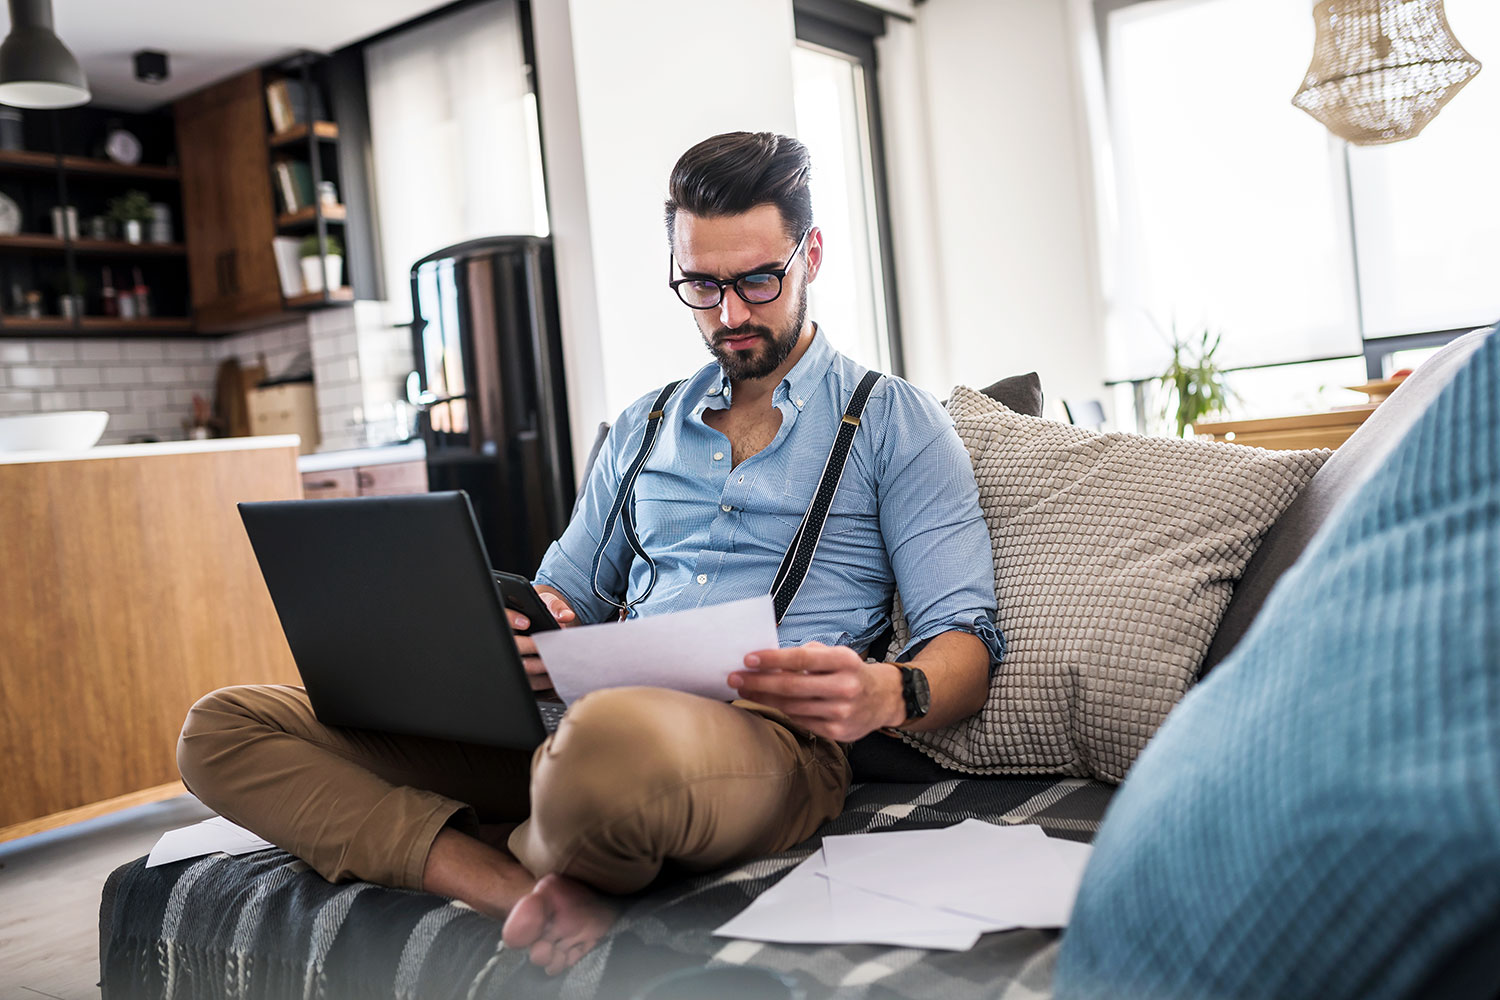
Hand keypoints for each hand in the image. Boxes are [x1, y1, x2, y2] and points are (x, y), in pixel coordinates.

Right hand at [508, 590, 577, 691]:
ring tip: (558, 661)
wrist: (536, 626)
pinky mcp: (518, 672)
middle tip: (551, 648)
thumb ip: (555, 607)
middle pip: (511, 644)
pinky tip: (556, 675)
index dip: (512, 619)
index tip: (527, 623)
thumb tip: (566, 615)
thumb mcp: (545, 603)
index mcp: (508, 616)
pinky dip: (543, 680)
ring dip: (540, 665)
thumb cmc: (539, 613)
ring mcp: (510, 657)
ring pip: (519, 665)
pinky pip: (527, 680)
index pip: (502, 616)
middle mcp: (506, 637)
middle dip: (531, 646)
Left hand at [727, 641, 904, 742]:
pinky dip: (781, 712)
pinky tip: (766, 704)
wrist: (884, 699)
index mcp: (844, 662)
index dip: (772, 660)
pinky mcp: (837, 732)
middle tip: (735, 678)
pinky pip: (800, 721)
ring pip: (792, 707)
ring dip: (763, 699)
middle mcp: (844, 687)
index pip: (801, 659)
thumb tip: (770, 660)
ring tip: (744, 691)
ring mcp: (841, 712)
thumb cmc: (851, 672)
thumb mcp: (836, 655)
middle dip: (759, 682)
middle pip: (792, 686)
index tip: (748, 659)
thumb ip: (807, 656)